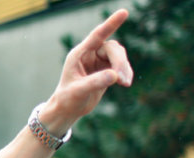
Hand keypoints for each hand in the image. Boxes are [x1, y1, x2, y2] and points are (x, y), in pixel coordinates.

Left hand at [44, 9, 134, 131]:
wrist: (67, 110)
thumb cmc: (67, 99)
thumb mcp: (79, 91)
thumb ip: (95, 82)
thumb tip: (115, 75)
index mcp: (79, 54)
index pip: (97, 35)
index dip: (111, 24)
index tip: (124, 12)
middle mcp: (89, 54)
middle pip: (112, 49)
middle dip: (119, 62)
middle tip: (122, 80)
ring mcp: (98, 61)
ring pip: (119, 56)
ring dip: (124, 68)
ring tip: (125, 84)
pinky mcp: (106, 70)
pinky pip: (121, 66)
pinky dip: (126, 73)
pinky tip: (126, 83)